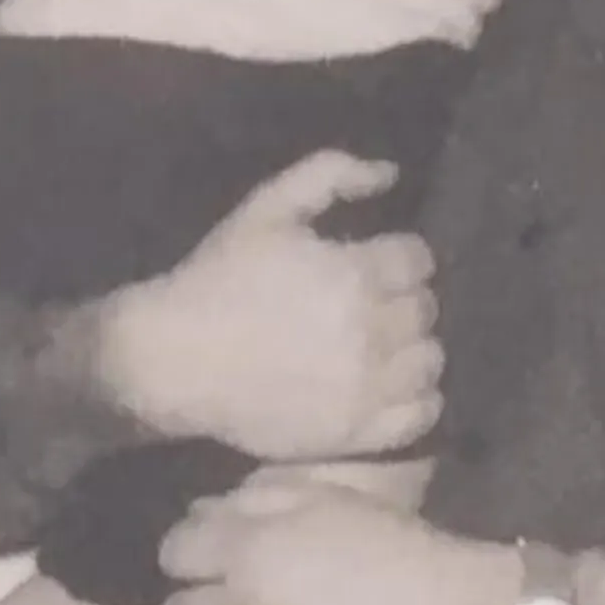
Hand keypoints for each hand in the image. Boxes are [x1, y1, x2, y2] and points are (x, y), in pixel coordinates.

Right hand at [95, 150, 442, 459]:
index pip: (418, 260)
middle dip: (406, 300)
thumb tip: (391, 173)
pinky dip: (419, 400)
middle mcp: (370, 331)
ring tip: (386, 346)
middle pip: (426, 310)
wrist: (174, 359)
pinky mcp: (356, 431)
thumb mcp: (267, 208)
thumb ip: (331, 174)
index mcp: (355, 273)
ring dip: (413, 348)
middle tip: (378, 304)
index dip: (402, 257)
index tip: (381, 264)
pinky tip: (393, 387)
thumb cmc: (219, 278)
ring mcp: (366, 387)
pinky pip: (420, 417)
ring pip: (430, 362)